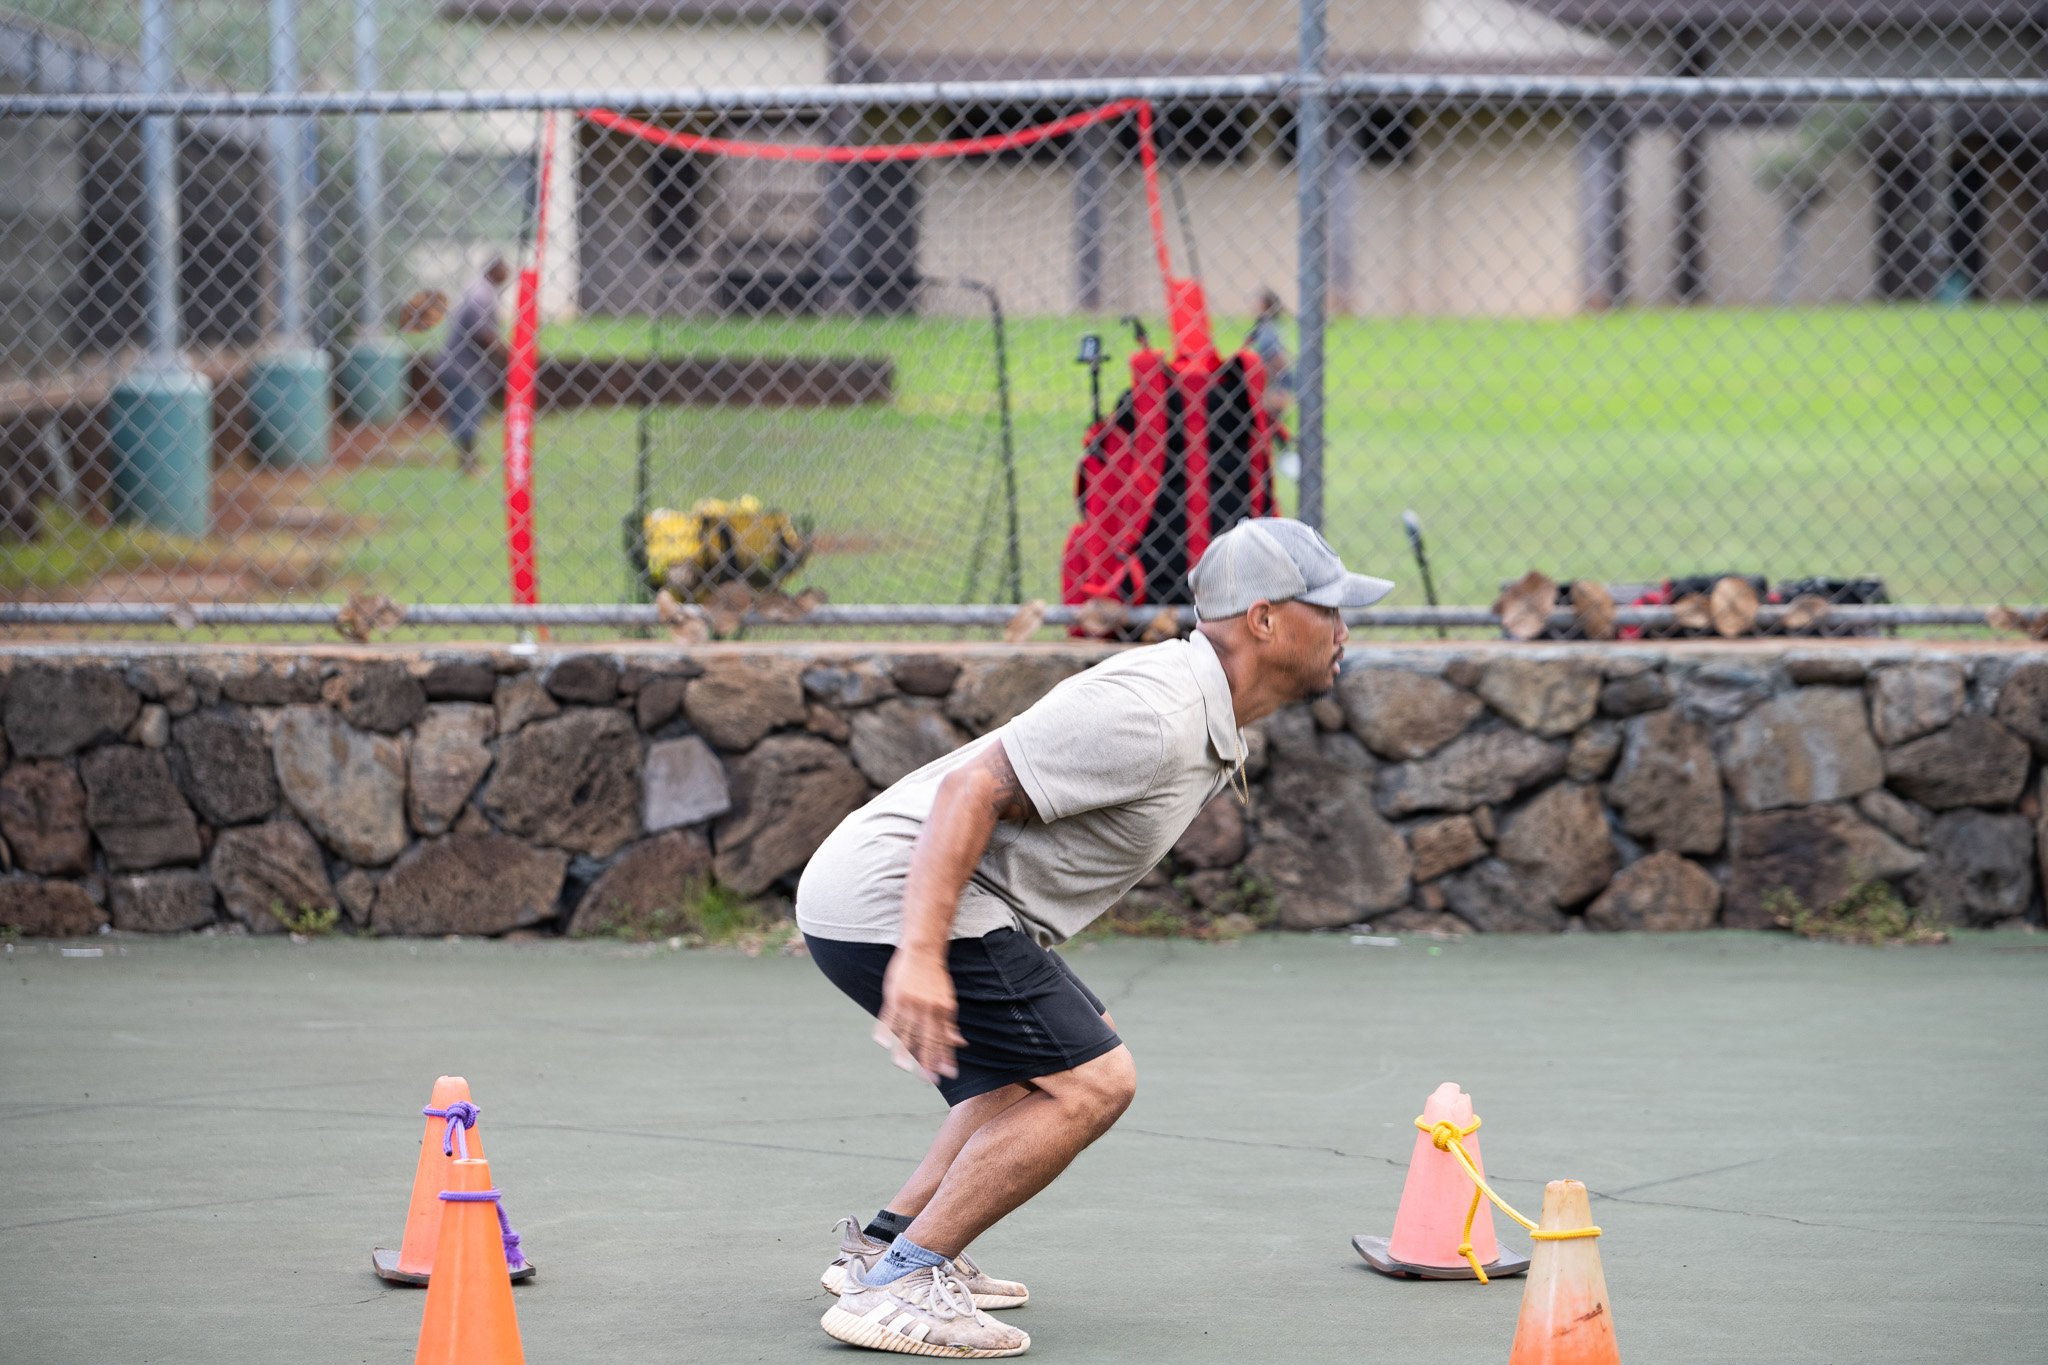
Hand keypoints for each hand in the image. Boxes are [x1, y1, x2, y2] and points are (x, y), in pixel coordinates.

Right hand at [879, 947, 964, 1082]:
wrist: (923, 950)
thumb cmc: (935, 977)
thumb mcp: (948, 1000)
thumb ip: (950, 1024)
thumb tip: (960, 1043)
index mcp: (942, 1010)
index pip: (943, 1039)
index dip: (945, 1058)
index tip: (947, 1075)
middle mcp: (926, 1008)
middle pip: (926, 1040)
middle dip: (927, 1061)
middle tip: (928, 1080)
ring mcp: (908, 1003)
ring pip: (905, 1032)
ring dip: (905, 1052)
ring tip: (904, 1068)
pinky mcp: (893, 997)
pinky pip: (887, 1017)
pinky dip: (885, 1031)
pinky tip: (883, 1044)